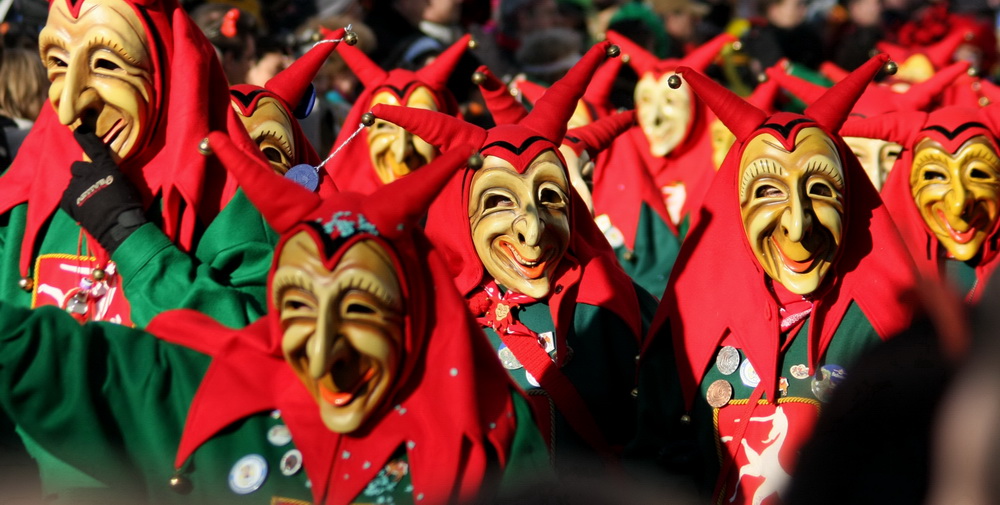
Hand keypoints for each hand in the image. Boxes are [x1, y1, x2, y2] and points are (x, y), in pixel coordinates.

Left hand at [59, 126, 146, 253]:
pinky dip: (74, 201)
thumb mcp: (125, 183)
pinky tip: (85, 209)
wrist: (120, 227)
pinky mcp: (68, 202)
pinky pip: (67, 197)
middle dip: (83, 174)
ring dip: (79, 188)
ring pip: (73, 183)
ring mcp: (75, 187)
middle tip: (93, 185)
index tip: (77, 130)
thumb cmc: (129, 205)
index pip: (93, 147)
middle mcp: (87, 173)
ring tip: (90, 201)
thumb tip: (105, 173)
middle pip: (77, 167)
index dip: (85, 138)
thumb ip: (111, 174)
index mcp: (104, 167)